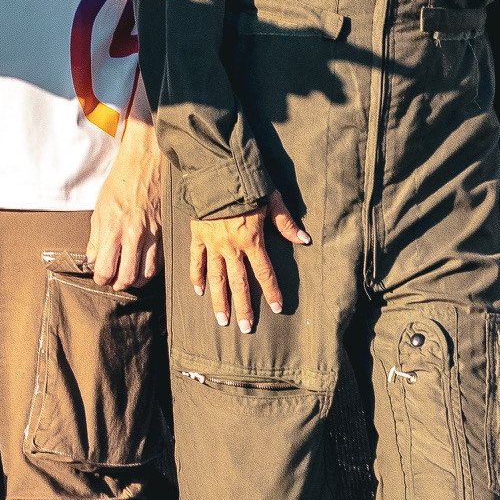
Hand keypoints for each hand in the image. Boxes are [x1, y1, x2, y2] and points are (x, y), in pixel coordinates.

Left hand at [88, 121, 163, 287]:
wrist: (144, 164)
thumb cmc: (119, 184)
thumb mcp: (99, 210)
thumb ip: (95, 240)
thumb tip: (93, 261)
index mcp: (114, 229)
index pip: (106, 269)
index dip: (101, 278)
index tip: (100, 275)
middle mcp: (134, 234)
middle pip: (128, 277)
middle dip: (118, 284)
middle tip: (113, 280)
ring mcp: (152, 234)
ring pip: (146, 274)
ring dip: (135, 281)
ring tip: (128, 276)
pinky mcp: (164, 232)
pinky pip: (158, 262)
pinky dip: (149, 270)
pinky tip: (141, 266)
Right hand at [190, 188, 309, 333]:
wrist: (216, 171)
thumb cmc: (247, 183)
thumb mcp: (272, 200)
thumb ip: (286, 223)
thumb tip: (304, 240)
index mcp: (252, 240)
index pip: (264, 272)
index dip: (271, 291)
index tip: (276, 308)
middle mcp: (231, 247)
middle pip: (239, 283)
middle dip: (243, 307)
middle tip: (245, 328)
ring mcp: (212, 243)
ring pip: (216, 278)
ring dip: (219, 300)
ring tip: (222, 320)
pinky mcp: (197, 236)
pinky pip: (196, 261)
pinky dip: (196, 276)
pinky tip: (198, 292)